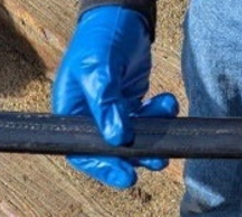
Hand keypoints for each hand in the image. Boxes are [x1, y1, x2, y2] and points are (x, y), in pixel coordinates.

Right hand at [52, 6, 178, 188]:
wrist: (121, 15)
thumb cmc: (100, 38)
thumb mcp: (98, 67)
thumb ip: (107, 103)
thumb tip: (117, 138)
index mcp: (72, 111)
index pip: (83, 150)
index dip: (103, 166)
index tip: (127, 175)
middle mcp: (90, 116)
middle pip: (111, 150)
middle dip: (135, 156)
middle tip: (157, 160)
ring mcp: (112, 111)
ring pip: (133, 137)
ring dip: (153, 138)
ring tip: (169, 132)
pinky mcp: (131, 104)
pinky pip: (147, 120)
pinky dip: (160, 116)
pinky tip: (168, 102)